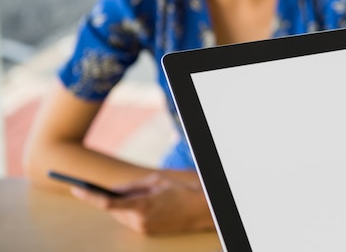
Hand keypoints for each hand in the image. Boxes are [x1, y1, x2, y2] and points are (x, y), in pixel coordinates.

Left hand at [70, 173, 213, 234]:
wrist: (200, 210)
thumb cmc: (180, 192)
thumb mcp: (156, 180)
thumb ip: (132, 186)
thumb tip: (113, 190)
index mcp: (142, 204)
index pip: (108, 202)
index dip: (89, 196)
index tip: (76, 189)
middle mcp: (139, 221)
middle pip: (112, 208)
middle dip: (109, 197)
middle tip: (110, 187)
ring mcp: (143, 229)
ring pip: (120, 215)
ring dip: (121, 204)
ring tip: (139, 193)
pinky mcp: (147, 233)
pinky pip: (130, 220)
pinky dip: (130, 210)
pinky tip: (144, 202)